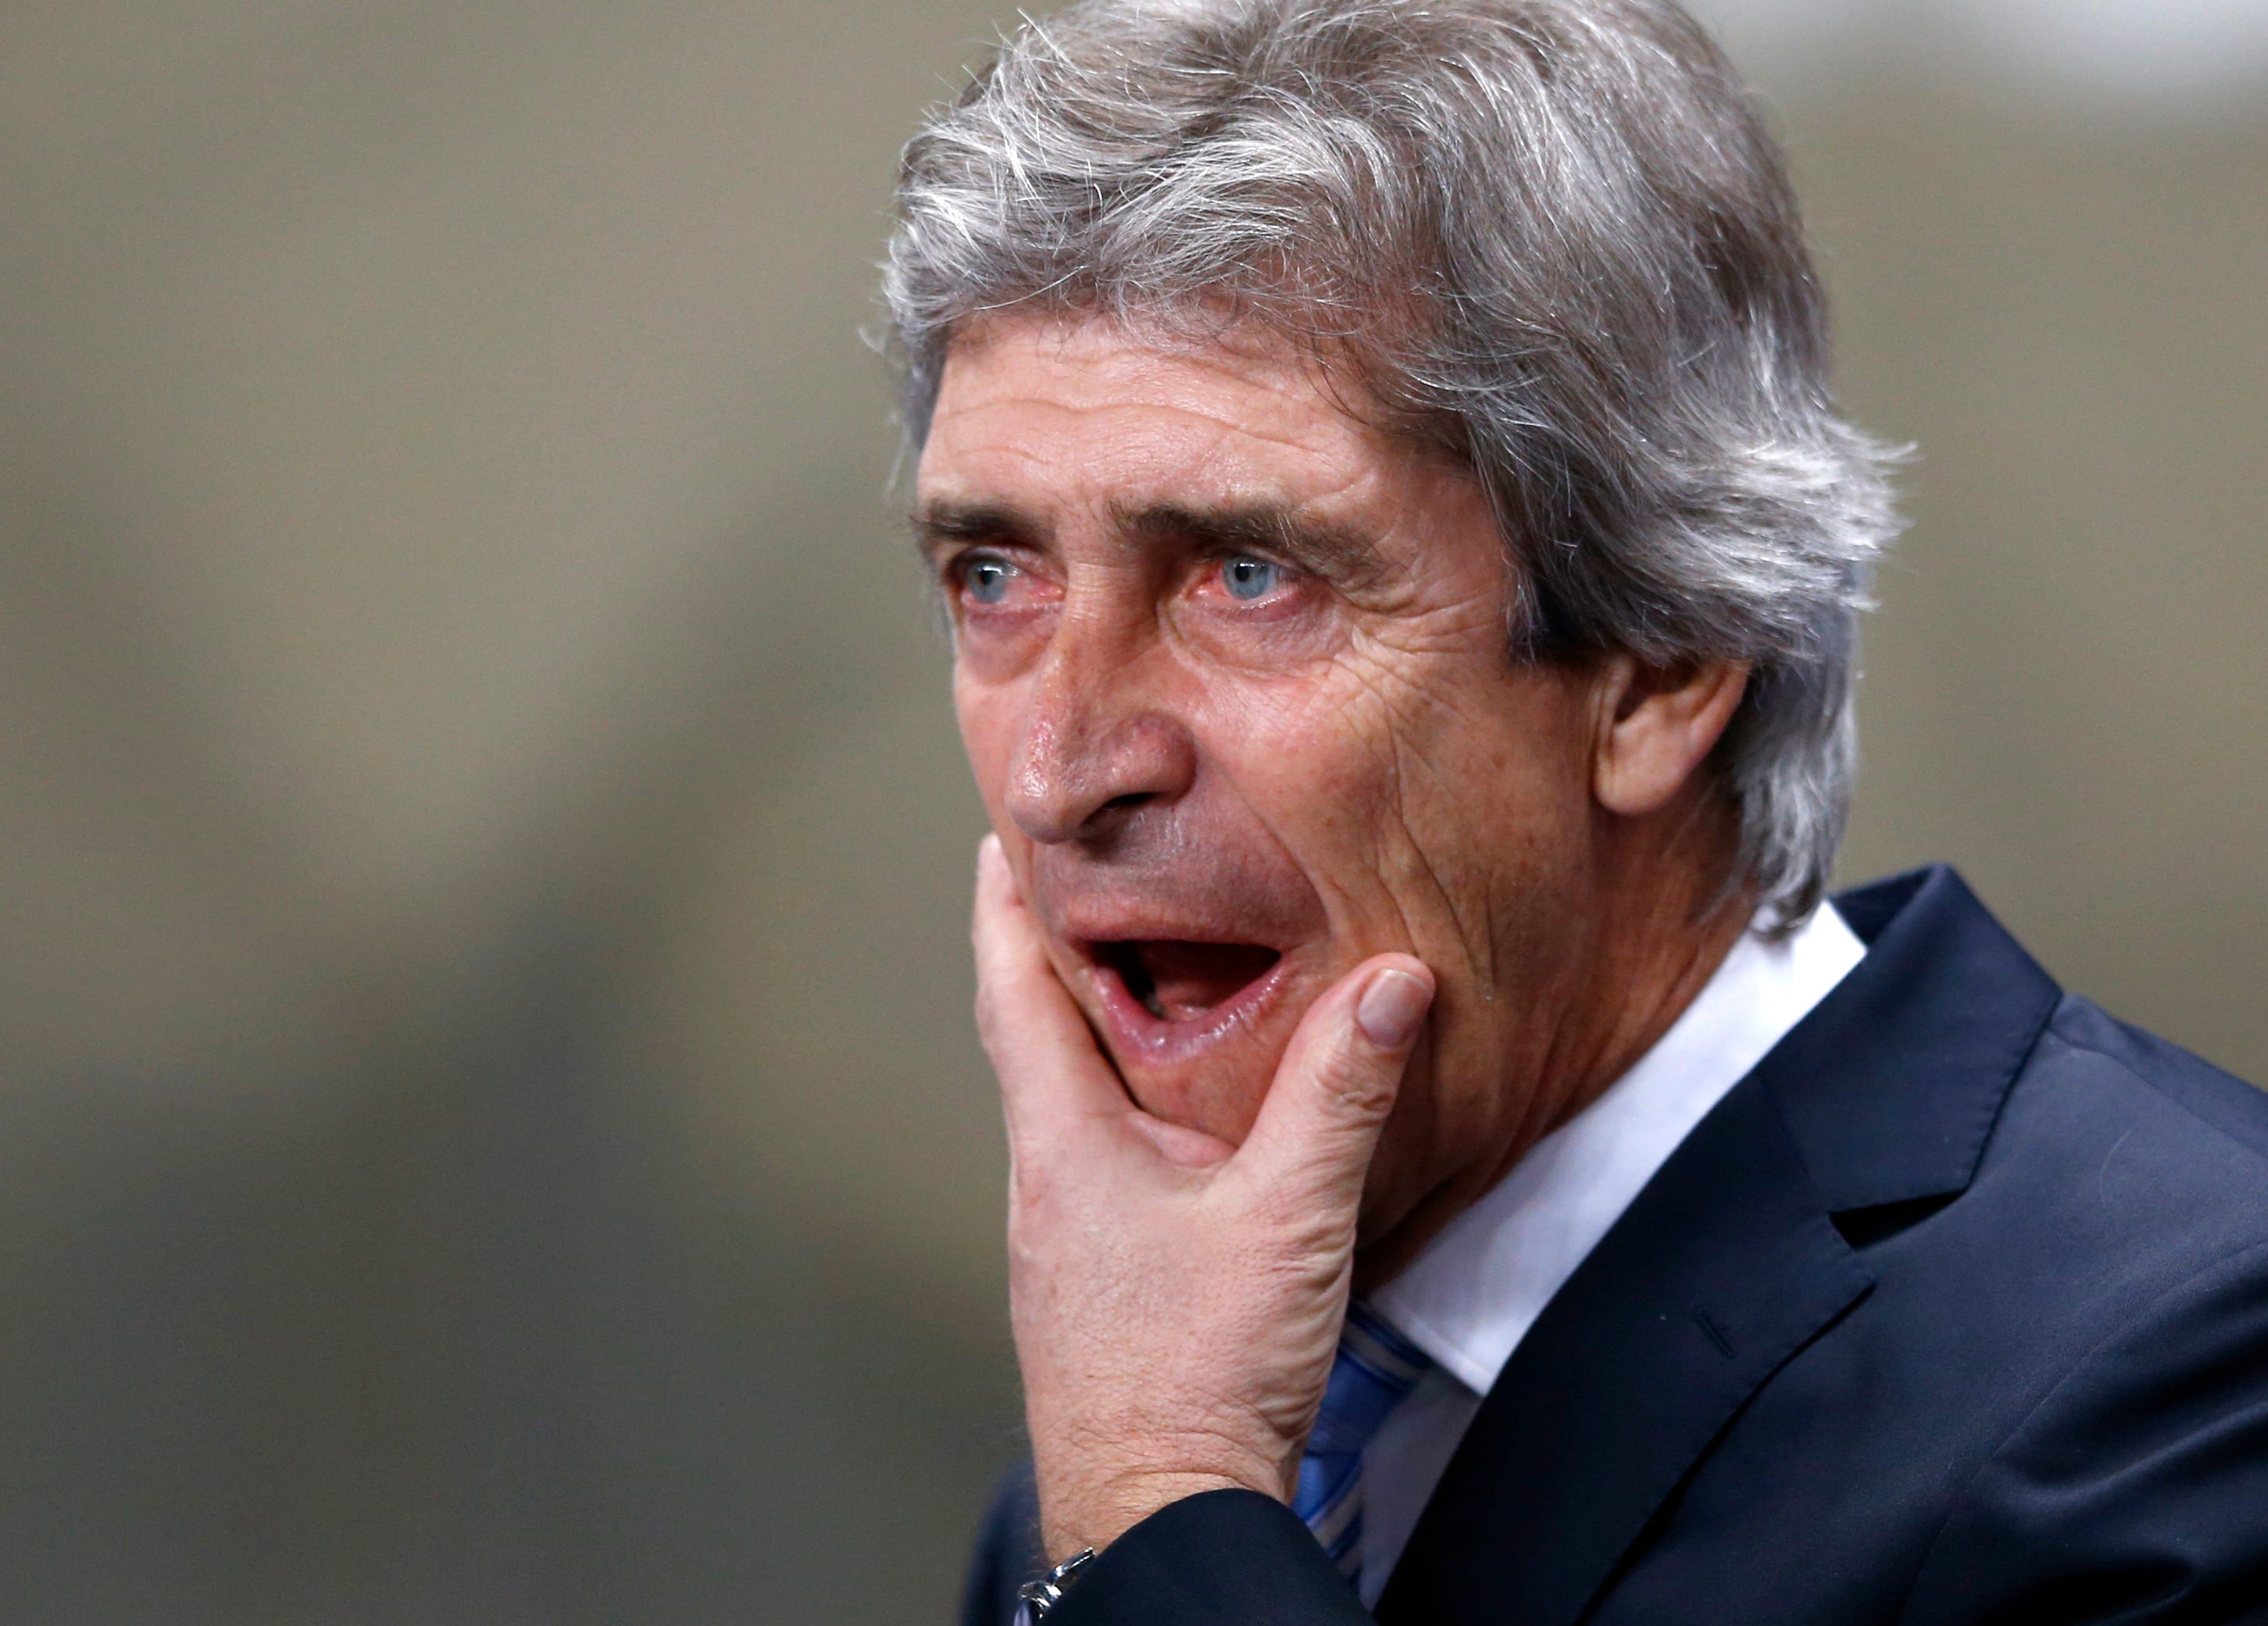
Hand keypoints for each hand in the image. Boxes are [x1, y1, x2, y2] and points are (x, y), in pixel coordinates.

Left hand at [972, 836, 1434, 1559]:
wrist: (1157, 1513)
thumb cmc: (1198, 1372)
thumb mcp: (1289, 1214)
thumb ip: (1341, 1093)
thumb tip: (1395, 982)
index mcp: (1063, 1142)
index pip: (1014, 989)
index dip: (1004, 906)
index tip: (1002, 837)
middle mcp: (1044, 1181)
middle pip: (1029, 1037)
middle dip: (1047, 953)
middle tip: (1074, 883)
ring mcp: (1061, 1236)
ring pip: (1061, 1102)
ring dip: (1085, 1031)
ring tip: (1130, 977)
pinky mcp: (1094, 1279)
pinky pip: (1093, 1159)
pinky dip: (1118, 1103)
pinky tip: (1173, 1117)